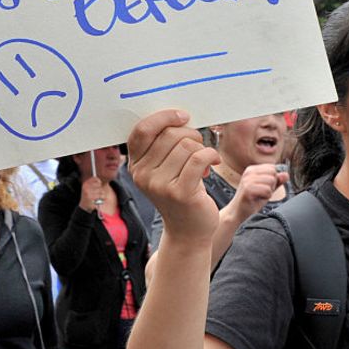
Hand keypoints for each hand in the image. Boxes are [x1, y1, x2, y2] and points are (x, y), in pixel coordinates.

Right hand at [78, 176, 104, 211]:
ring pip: (101, 190)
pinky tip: (98, 200)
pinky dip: (102, 198)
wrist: (84, 206)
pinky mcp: (92, 198)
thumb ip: (93, 184)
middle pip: (99, 184)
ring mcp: (88, 193)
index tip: (99, 184)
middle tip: (97, 193)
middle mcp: (86, 187)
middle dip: (100, 189)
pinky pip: (101, 196)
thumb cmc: (88, 196)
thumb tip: (101, 180)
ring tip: (97, 197)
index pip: (95, 178)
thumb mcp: (88, 188)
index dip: (99, 181)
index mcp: (85, 184)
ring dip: (101, 194)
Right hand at [127, 110, 219, 243]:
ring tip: (203, 159)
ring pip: (186, 145)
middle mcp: (143, 175)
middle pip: (169, 134)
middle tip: (198, 145)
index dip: (163, 117)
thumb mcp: (163, 170)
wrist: (188, 231)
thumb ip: (163, 146)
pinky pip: (198, 158)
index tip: (182, 117)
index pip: (142, 130)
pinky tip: (213, 162)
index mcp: (136, 165)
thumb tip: (179, 117)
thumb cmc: (180, 194)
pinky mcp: (180, 193)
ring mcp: (159, 185)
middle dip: (191, 134)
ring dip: (202, 147)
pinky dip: (210, 155)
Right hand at [226, 163, 286, 222]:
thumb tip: (286, 174)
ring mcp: (247, 180)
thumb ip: (277, 181)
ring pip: (271, 181)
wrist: (238, 213)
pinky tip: (256, 200)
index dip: (272, 180)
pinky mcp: (248, 189)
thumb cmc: (252, 201)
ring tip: (258, 196)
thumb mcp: (267, 189)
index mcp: (252, 169)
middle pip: (273, 173)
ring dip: (268, 192)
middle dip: (271, 185)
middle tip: (261, 193)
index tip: (262, 188)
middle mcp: (248, 172)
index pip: (272, 168)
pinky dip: (265, 197)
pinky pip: (268, 190)